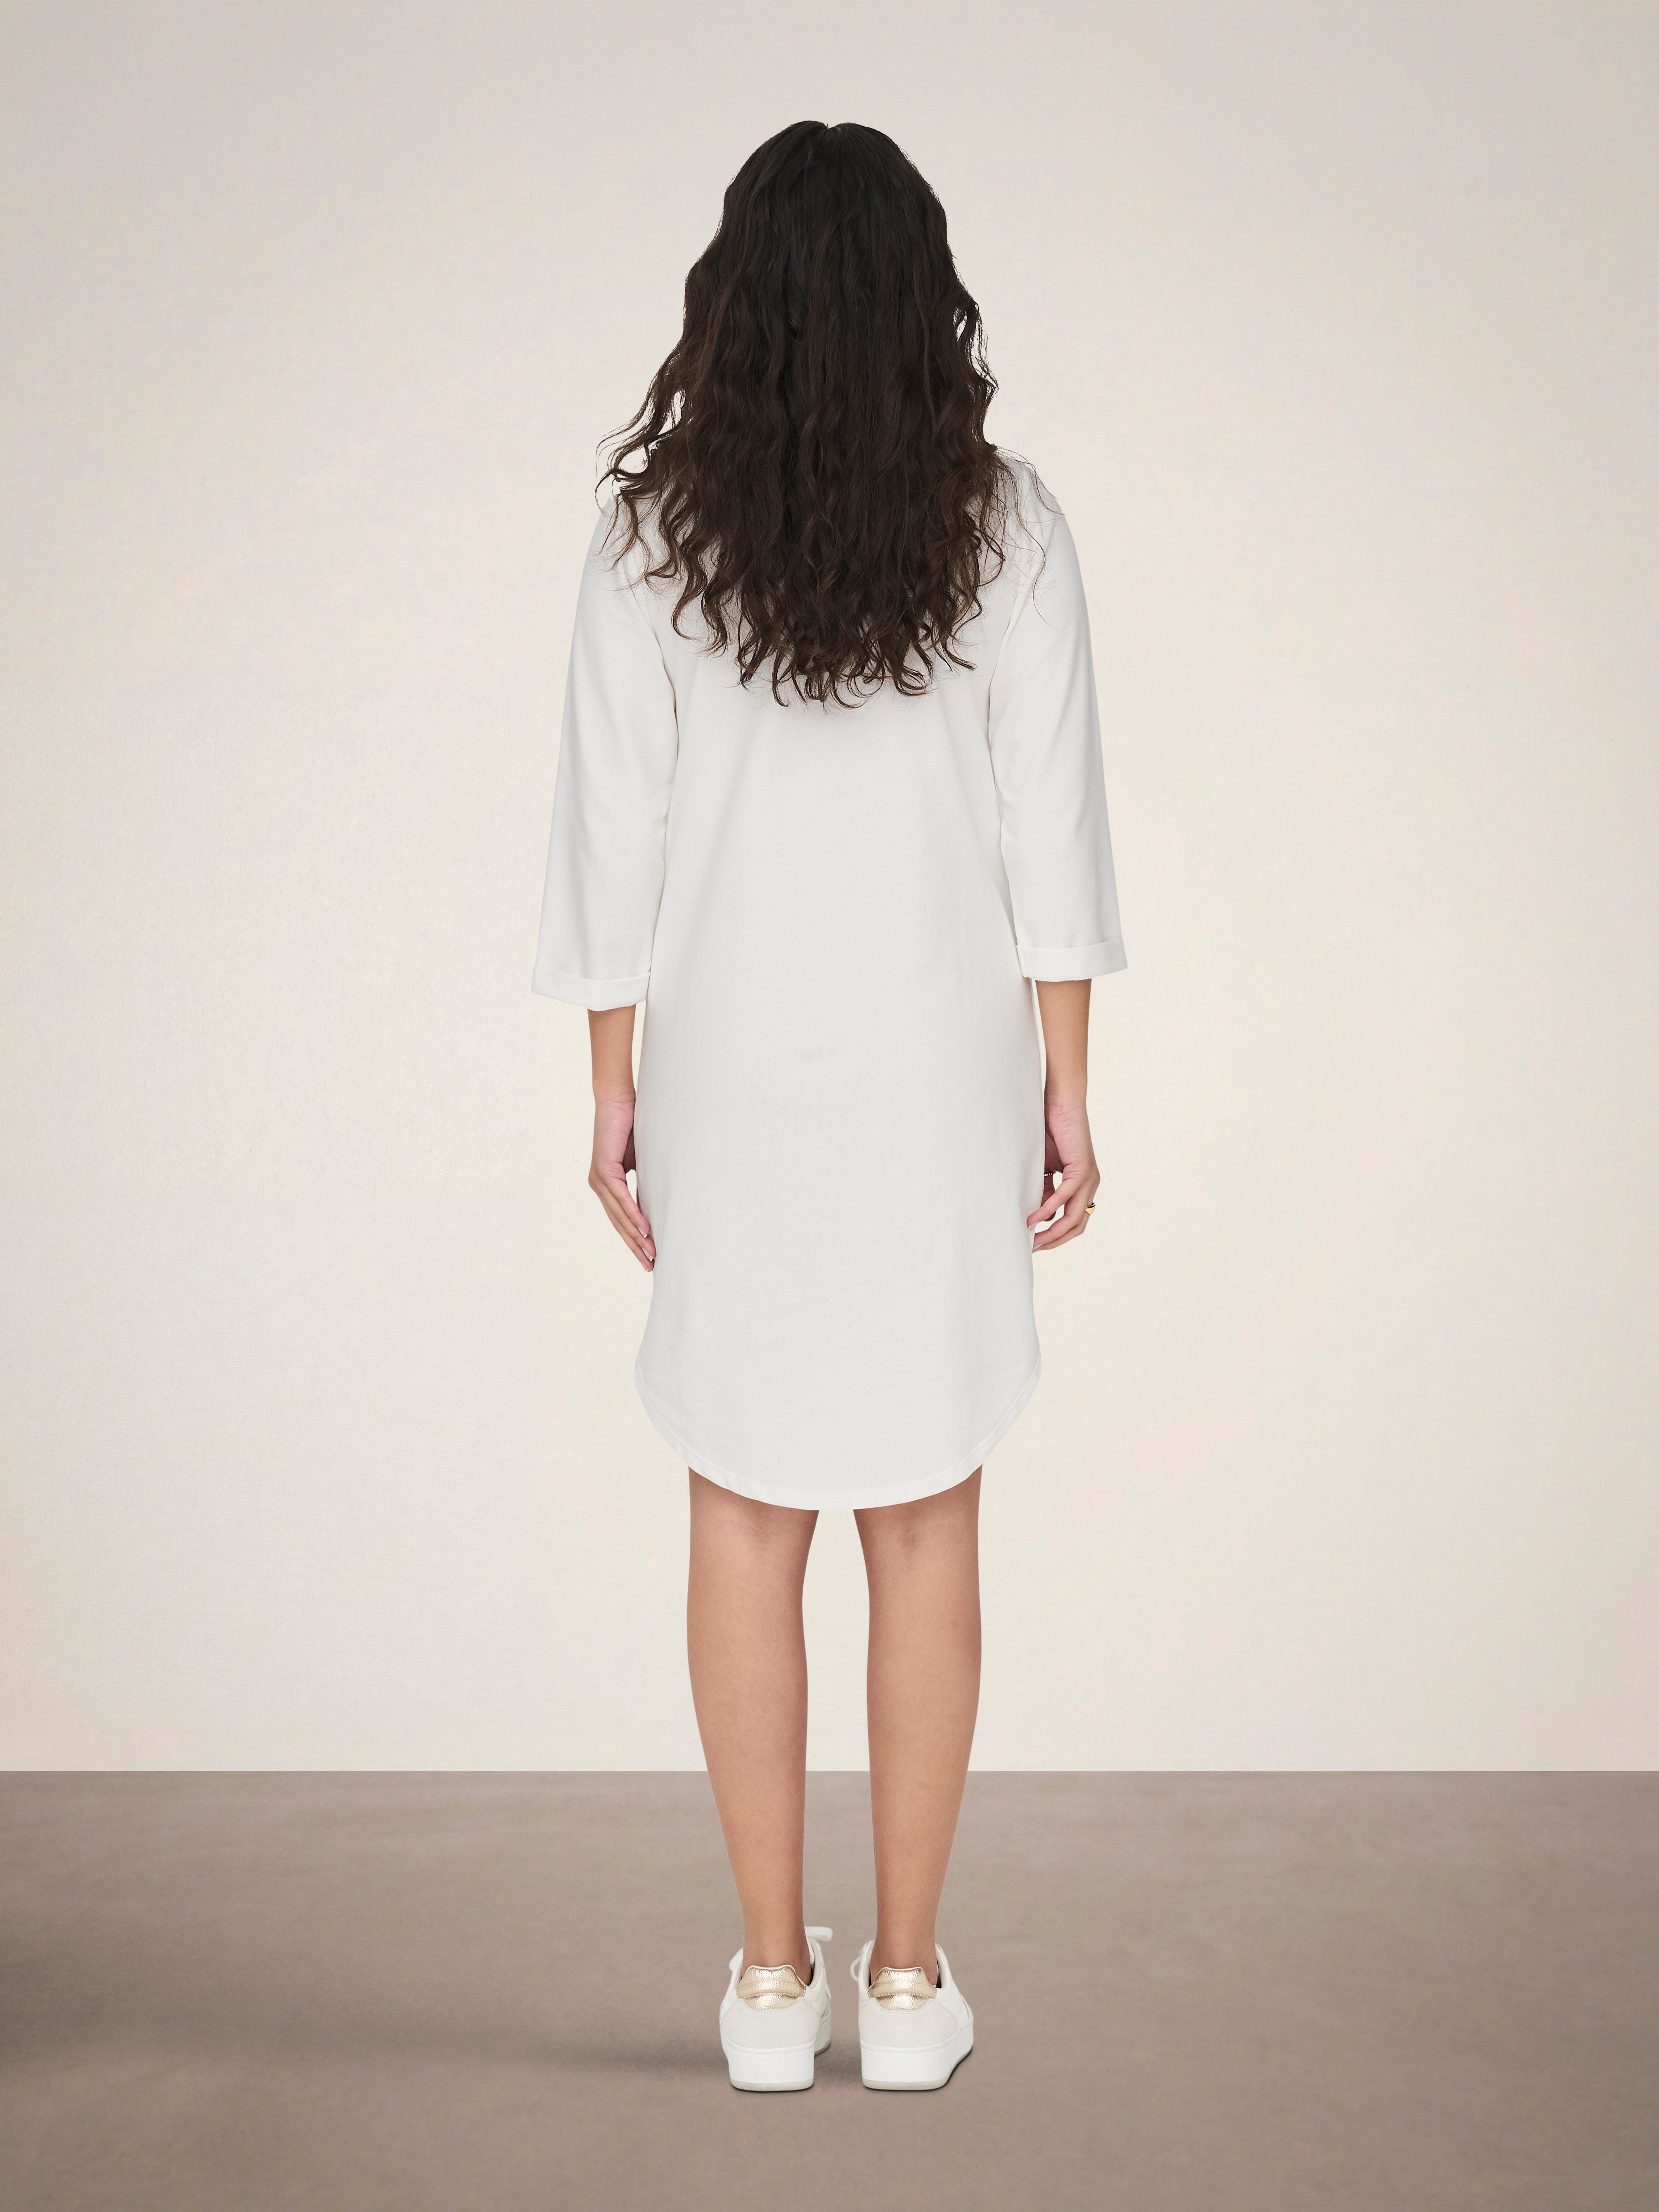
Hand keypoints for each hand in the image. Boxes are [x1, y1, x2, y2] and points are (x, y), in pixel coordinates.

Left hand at [589, 1092, 654, 1270]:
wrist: (618, 1101)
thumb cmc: (632, 1127)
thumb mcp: (642, 1161)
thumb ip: (644, 1181)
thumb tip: (658, 1199)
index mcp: (607, 1184)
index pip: (621, 1218)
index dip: (634, 1239)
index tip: (648, 1257)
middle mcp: (599, 1185)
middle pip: (618, 1223)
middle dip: (635, 1246)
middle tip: (650, 1266)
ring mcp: (599, 1179)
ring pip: (619, 1215)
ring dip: (636, 1237)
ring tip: (651, 1254)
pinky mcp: (603, 1170)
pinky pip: (620, 1199)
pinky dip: (633, 1215)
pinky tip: (644, 1230)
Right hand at [1028, 1091, 1098, 1251]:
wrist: (1061, 1104)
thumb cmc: (1050, 1132)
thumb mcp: (1044, 1167)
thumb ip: (1043, 1189)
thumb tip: (1037, 1214)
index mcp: (1083, 1186)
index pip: (1074, 1221)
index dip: (1056, 1236)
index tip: (1035, 1244)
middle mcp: (1090, 1186)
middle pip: (1076, 1226)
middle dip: (1054, 1241)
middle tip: (1033, 1249)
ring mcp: (1089, 1179)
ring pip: (1074, 1217)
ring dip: (1052, 1232)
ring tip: (1032, 1241)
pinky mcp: (1081, 1169)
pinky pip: (1064, 1197)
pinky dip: (1047, 1209)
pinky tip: (1033, 1218)